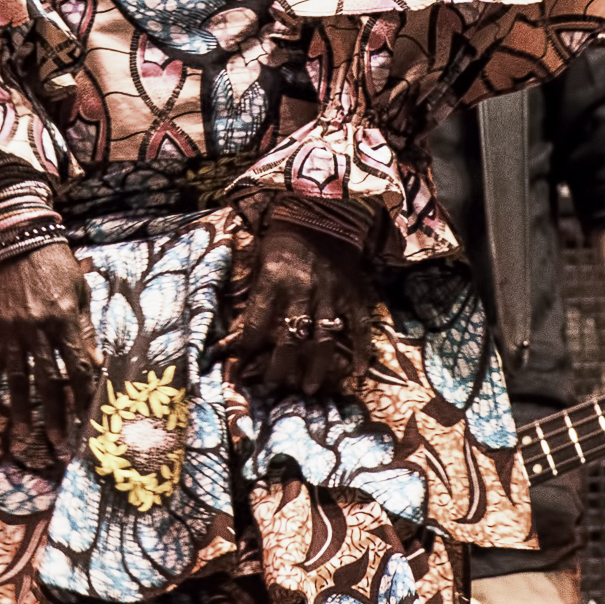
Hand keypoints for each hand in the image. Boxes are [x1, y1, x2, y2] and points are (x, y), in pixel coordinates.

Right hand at [0, 242, 98, 447]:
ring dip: (23, 409)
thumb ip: (86, 328)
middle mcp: (37, 327)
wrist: (17, 237)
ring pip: (17, 377)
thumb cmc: (55, 263)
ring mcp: (10, 328)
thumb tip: (96, 362)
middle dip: (55, 414)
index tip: (87, 420)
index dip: (83, 396)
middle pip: (48, 380)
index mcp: (65, 318)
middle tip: (59, 443)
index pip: (78, 366)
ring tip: (26, 437)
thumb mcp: (80, 291)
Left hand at [236, 222, 376, 397]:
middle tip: (274, 385)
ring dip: (316, 368)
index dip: (248, 347)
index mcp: (274, 282)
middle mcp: (303, 292)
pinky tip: (358, 373)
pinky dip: (362, 351)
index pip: (257, 324)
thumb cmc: (283, 240)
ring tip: (308, 389)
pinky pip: (360, 328)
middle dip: (280, 366)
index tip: (242, 363)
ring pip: (324, 340)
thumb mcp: (260, 261)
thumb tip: (244, 328)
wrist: (323, 215)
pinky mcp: (355, 296)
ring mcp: (332, 296)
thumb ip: (257, 293)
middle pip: (291, 339)